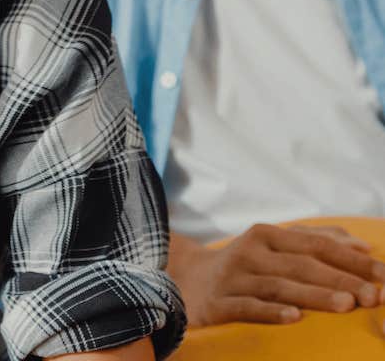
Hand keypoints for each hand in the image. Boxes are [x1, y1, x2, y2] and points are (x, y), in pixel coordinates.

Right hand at [169, 224, 384, 326]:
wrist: (189, 281)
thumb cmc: (245, 266)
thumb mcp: (273, 246)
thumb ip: (314, 240)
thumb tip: (361, 244)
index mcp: (265, 235)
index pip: (314, 243)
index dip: (349, 257)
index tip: (383, 273)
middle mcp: (249, 252)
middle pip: (300, 264)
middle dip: (340, 279)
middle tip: (374, 295)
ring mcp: (234, 277)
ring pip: (279, 286)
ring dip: (314, 295)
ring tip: (346, 304)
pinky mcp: (220, 303)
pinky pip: (248, 307)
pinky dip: (271, 312)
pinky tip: (294, 318)